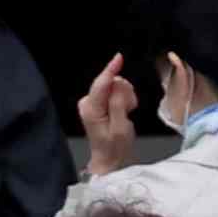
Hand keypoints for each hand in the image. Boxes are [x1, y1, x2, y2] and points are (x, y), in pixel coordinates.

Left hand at [71, 54, 145, 172]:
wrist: (110, 158)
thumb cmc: (115, 147)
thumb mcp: (120, 127)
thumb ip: (118, 104)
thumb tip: (117, 85)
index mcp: (91, 109)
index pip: (101, 84)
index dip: (111, 69)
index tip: (118, 58)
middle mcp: (89, 102)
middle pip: (112, 83)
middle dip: (125, 93)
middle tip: (128, 110)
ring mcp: (93, 102)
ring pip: (116, 86)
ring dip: (126, 97)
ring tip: (126, 113)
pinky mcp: (99, 102)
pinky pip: (117, 92)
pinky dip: (125, 99)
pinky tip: (124, 111)